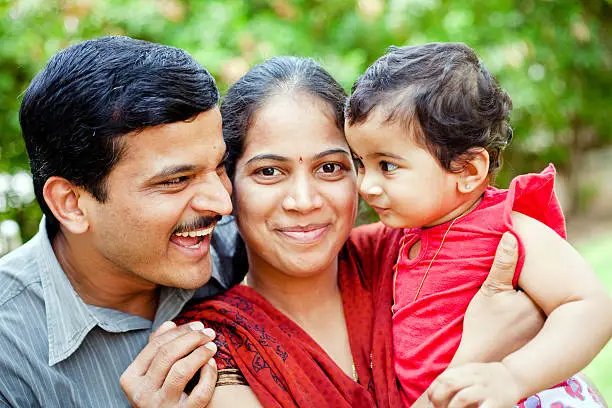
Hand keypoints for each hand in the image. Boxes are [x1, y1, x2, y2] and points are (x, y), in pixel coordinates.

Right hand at [120, 321, 217, 406]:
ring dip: (200, 354)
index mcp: (131, 379)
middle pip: (168, 355)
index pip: (156, 345)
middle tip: (209, 333)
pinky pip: (199, 393)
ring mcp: (160, 406)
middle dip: (192, 339)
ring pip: (181, 371)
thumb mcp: (151, 374)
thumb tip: (169, 324)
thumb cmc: (160, 395)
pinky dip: (209, 375)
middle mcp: (142, 394)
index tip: (198, 325)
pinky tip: (212, 365)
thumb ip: (158, 350)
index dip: (179, 331)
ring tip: (212, 346)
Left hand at [428, 362, 521, 407]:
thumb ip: (455, 377)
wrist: (515, 377)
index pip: (443, 378)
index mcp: (466, 370)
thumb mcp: (471, 371)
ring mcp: (486, 389)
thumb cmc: (488, 378)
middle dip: (439, 399)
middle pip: (449, 385)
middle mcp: (475, 377)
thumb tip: (434, 390)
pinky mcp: (496, 402)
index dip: (433, 390)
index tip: (432, 400)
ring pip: (462, 397)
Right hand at [452, 233, 544, 364]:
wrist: (481, 359)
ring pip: (540, 302)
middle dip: (529, 282)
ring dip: (530, 296)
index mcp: (537, 299)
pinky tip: (514, 314)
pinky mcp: (539, 336)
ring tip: (510, 300)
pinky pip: (539, 315)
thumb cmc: (481, 325)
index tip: (512, 268)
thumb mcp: (489, 290)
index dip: (524, 267)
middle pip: (541, 288)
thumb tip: (511, 236)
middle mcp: (547, 313)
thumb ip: (503, 263)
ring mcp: (545, 327)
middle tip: (510, 286)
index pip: (536, 274)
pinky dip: (530, 311)